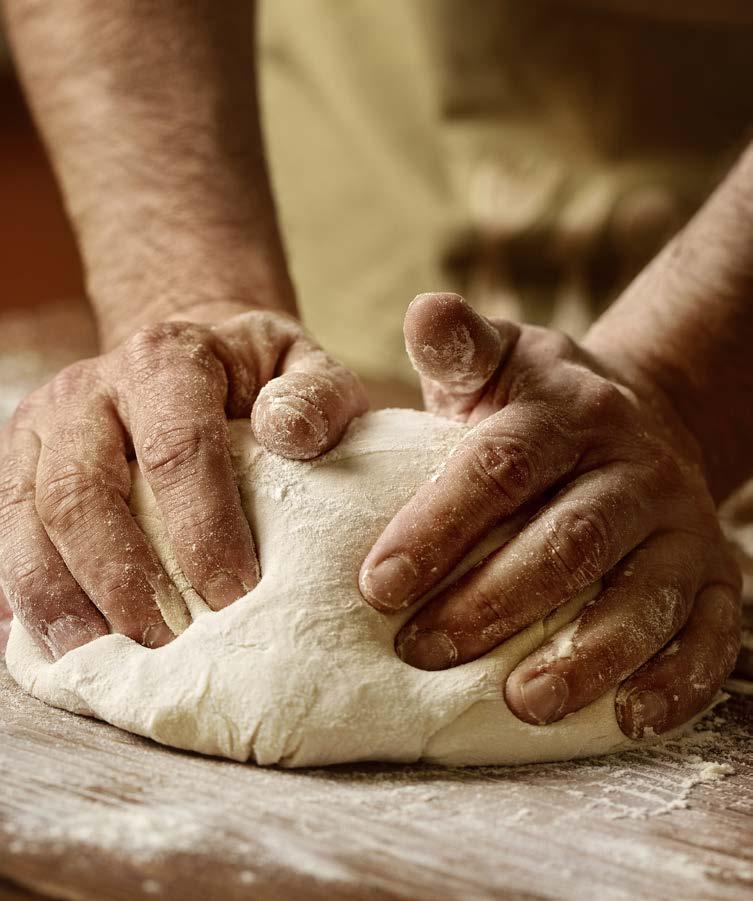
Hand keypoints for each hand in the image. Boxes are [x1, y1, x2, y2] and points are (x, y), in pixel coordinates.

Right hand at [0, 308, 366, 660]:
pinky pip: (7, 530)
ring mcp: (46, 425)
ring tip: (99, 661)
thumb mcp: (302, 363)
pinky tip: (54, 643)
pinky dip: (24, 592)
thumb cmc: (256, 373)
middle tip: (165, 647)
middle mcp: (91, 388)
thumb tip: (287, 432)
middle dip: (122, 580)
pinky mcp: (20, 459)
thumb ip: (314, 392)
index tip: (235, 597)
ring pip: (31, 517)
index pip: (178, 449)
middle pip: (85, 492)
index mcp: (166, 359)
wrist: (187, 350)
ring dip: (61, 598)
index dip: (203, 529)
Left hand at [360, 293, 740, 738]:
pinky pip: (710, 634)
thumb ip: (459, 348)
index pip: (501, 467)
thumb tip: (424, 310)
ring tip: (521, 702)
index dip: (440, 527)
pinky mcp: (715, 574)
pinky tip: (625, 718)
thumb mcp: (499, 363)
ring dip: (585, 656)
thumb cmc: (536, 407)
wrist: (636, 422)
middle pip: (568, 540)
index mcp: (566, 414)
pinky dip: (675, 682)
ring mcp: (680, 525)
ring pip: (641, 596)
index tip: (377, 585)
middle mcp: (631, 468)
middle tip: (422, 652)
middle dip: (495, 601)